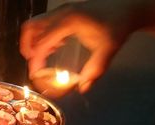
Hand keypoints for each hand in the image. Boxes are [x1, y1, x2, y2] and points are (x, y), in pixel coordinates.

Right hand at [20, 0, 154, 92]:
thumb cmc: (118, 26)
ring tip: (42, 56)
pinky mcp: (65, 11)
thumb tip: (83, 87)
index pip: (43, 41)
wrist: (127, 7)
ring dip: (34, 40)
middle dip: (28, 46)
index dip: (36, 59)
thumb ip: (95, 69)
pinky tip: (55, 46)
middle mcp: (61, 13)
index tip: (35, 72)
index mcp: (69, 22)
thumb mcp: (108, 50)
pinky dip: (43, 35)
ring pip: (36, 23)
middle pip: (31, 27)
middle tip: (33, 63)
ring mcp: (62, 10)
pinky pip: (45, 22)